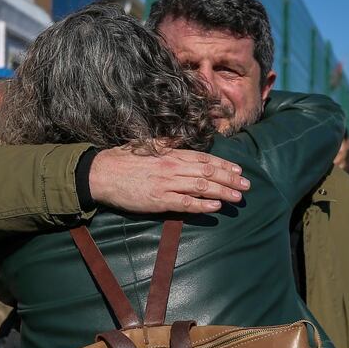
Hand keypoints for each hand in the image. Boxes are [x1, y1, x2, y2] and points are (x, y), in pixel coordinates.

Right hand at [89, 146, 248, 213]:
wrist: (101, 173)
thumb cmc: (121, 160)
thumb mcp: (145, 146)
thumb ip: (164, 144)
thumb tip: (178, 140)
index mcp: (170, 154)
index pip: (204, 158)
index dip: (224, 165)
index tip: (238, 171)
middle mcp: (172, 167)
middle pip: (208, 172)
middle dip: (230, 179)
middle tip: (247, 186)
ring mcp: (166, 184)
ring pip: (201, 186)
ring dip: (223, 192)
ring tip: (238, 198)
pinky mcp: (158, 200)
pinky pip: (185, 203)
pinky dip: (202, 205)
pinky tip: (216, 207)